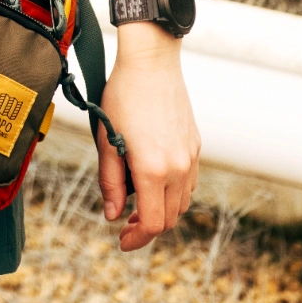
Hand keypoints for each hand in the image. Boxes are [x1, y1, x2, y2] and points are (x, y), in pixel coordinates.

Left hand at [95, 32, 200, 250]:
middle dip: (147, 225)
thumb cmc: (122, 95)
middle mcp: (178, 167)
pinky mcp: (195, 145)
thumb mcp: (106, 138)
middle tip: (124, 219)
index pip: (153, 223)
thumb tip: (113, 214)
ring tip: (134, 197)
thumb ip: (110, 181)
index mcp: (153, 168)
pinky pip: (187, 181)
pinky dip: (171, 190)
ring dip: (160, 208)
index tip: (122, 240)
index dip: (137, 238)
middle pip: (169, 217)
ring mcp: (190, 157)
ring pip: (181, 202)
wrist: (151, 62)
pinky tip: (151, 177)